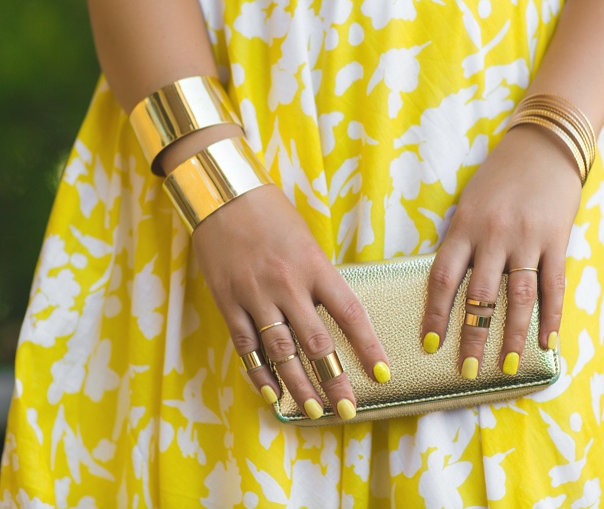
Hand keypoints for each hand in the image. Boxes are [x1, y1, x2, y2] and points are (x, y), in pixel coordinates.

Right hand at [192, 184, 389, 419]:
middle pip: (316, 343)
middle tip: (348, 409)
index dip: (368, 347)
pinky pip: (246, 345)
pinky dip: (258, 372)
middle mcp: (287, 285)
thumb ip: (318, 277)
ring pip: (281, 352)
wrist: (221, 193)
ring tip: (313, 411)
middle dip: (334, 381)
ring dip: (299, 386)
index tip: (382, 373)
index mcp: (314, 266)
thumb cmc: (270, 211)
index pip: (350, 314)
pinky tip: (271, 393)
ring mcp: (255, 296)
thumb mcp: (306, 240)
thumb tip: (332, 314)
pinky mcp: (228, 301)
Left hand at [421, 125, 581, 377]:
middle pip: (479, 296)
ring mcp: (527, 239)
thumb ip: (461, 243)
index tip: (430, 343)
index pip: (443, 278)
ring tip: (507, 366)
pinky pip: (553, 285)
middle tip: (467, 371)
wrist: (543, 145)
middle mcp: (494, 236)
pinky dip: (551, 317)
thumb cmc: (498, 178)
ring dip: (512, 335)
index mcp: (465, 227)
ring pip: (518, 297)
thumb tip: (450, 289)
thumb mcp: (469, 205)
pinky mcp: (557, 240)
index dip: (435, 314)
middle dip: (472, 336)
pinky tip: (548, 342)